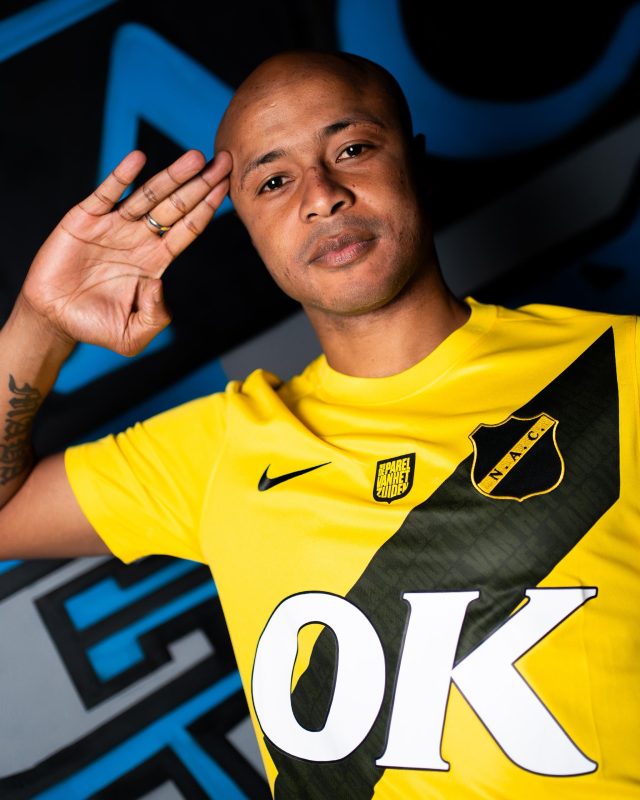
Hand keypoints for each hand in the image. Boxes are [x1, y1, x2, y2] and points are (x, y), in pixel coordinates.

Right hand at [20, 149, 230, 355]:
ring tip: (194, 158)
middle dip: (200, 185)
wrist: (53, 320)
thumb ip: (155, 317)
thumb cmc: (95, 326)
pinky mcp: (85, 220)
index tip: (226, 187)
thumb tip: (159, 285)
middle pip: (176, 207)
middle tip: (222, 162)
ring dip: (172, 176)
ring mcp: (113, 227)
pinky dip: (122, 176)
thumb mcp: (133, 335)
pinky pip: (106, 193)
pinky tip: (139, 159)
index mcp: (155, 261)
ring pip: (148, 196)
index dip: (207, 208)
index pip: (188, 229)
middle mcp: (139, 239)